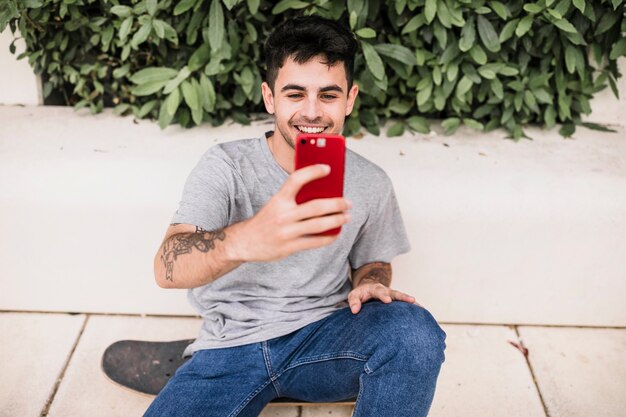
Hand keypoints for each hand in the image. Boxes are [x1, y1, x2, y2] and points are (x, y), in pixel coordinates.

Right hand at [229, 164, 351, 261]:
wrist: (245, 242)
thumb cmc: (267, 219)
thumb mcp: (275, 204)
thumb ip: (294, 199)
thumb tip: (324, 194)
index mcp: (278, 200)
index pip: (296, 180)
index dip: (312, 172)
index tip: (328, 168)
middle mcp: (282, 215)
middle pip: (316, 206)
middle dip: (336, 203)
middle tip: (348, 202)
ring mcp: (286, 232)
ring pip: (319, 225)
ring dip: (337, 220)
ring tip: (347, 216)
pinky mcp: (289, 247)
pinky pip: (315, 242)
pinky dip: (329, 237)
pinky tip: (336, 232)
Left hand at [348, 279, 418, 313]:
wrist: (369, 287)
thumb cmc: (361, 293)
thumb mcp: (354, 295)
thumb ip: (353, 301)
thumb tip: (355, 311)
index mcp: (375, 288)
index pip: (379, 291)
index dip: (384, 296)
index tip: (388, 301)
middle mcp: (386, 291)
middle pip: (396, 293)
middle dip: (403, 297)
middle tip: (412, 300)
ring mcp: (392, 295)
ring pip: (402, 298)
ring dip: (411, 301)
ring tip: (420, 306)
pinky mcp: (396, 301)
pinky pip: (405, 303)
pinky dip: (413, 306)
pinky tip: (421, 311)